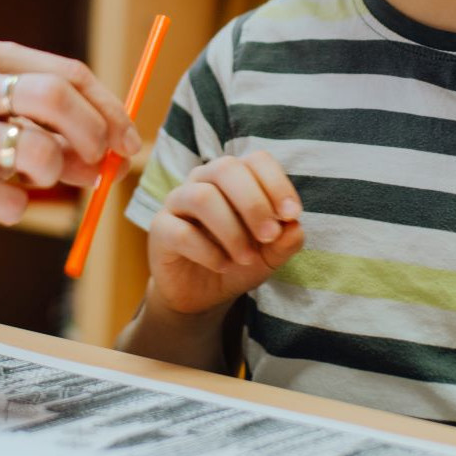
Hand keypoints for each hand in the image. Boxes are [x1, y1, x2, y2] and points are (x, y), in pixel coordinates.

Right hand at [0, 39, 139, 240]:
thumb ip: (50, 130)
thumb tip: (114, 156)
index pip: (69, 74)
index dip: (109, 110)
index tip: (130, 141)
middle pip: (58, 99)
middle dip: (94, 136)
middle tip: (101, 166)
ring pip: (39, 150)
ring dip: (54, 175)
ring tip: (34, 181)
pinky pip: (8, 198)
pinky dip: (16, 208)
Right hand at [147, 152, 303, 315]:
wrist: (203, 295)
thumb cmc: (238, 262)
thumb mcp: (269, 255)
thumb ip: (285, 241)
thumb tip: (295, 226)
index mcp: (234, 177)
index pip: (256, 160)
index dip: (277, 184)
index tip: (292, 215)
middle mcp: (204, 180)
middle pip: (226, 169)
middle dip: (254, 203)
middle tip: (269, 236)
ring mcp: (178, 201)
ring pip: (203, 197)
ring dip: (232, 230)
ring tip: (246, 258)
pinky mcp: (160, 228)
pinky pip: (182, 232)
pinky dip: (208, 252)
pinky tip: (223, 265)